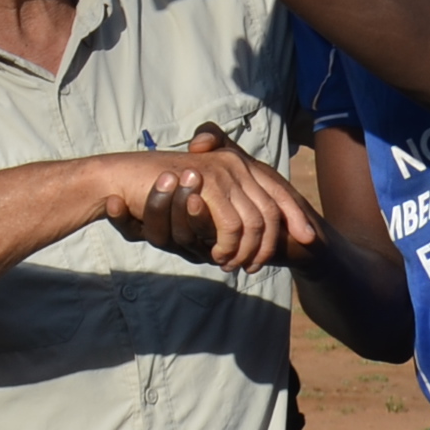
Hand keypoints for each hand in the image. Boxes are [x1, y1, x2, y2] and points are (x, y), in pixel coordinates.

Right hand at [101, 129, 315, 272]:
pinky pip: (234, 225)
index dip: (295, 216)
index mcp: (235, 163)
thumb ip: (220, 208)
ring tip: (233, 264)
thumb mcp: (193, 199)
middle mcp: (234, 163)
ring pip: (255, 223)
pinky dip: (230, 247)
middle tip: (255, 266)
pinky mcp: (209, 185)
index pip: (276, 192)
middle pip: (274, 209)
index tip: (308, 240)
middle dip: (272, 243)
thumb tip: (252, 231)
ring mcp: (223, 172)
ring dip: (246, 250)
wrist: (121, 179)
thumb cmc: (153, 191)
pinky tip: (219, 257)